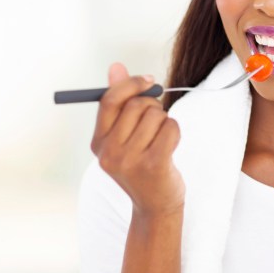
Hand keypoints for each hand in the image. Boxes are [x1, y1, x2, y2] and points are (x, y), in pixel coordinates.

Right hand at [90, 63, 184, 217]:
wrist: (155, 205)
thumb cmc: (141, 165)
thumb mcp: (125, 136)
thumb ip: (119, 102)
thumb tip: (116, 67)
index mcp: (98, 142)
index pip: (109, 100)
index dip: (131, 84)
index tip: (149, 80)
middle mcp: (109, 152)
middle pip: (136, 105)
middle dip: (153, 107)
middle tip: (156, 122)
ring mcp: (130, 161)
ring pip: (156, 116)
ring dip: (165, 122)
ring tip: (161, 140)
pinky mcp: (154, 165)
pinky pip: (170, 128)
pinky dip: (175, 132)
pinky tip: (171, 146)